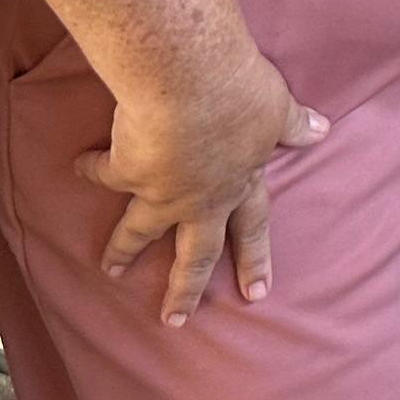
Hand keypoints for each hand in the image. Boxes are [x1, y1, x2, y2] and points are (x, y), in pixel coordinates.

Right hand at [80, 39, 329, 326]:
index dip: (255, 259)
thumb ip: (294, 123)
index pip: (252, 227)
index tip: (256, 293)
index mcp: (241, 182)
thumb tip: (321, 129)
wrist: (193, 79)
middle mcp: (202, 197)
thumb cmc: (243, 90)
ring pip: (140, 230)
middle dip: (185, 288)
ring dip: (123, 249)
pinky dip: (91, 168)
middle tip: (176, 320)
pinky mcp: (128, 171)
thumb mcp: (277, 106)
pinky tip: (78, 166)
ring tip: (109, 267)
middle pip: (195, 253)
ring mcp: (162, 191)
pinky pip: (105, 173)